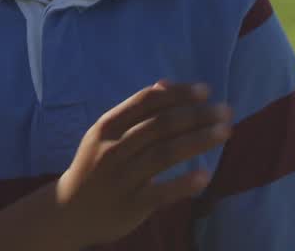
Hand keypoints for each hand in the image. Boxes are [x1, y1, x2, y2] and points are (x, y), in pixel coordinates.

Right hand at [56, 81, 230, 246]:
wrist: (68, 210)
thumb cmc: (95, 166)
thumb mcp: (106, 134)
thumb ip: (135, 110)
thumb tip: (166, 84)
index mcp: (108, 126)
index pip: (147, 102)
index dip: (178, 94)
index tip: (206, 91)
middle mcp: (113, 147)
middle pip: (161, 125)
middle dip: (197, 115)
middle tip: (226, 111)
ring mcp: (122, 176)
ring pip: (165, 153)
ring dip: (198, 140)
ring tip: (225, 132)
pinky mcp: (131, 204)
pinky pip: (161, 192)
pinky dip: (183, 184)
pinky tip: (205, 176)